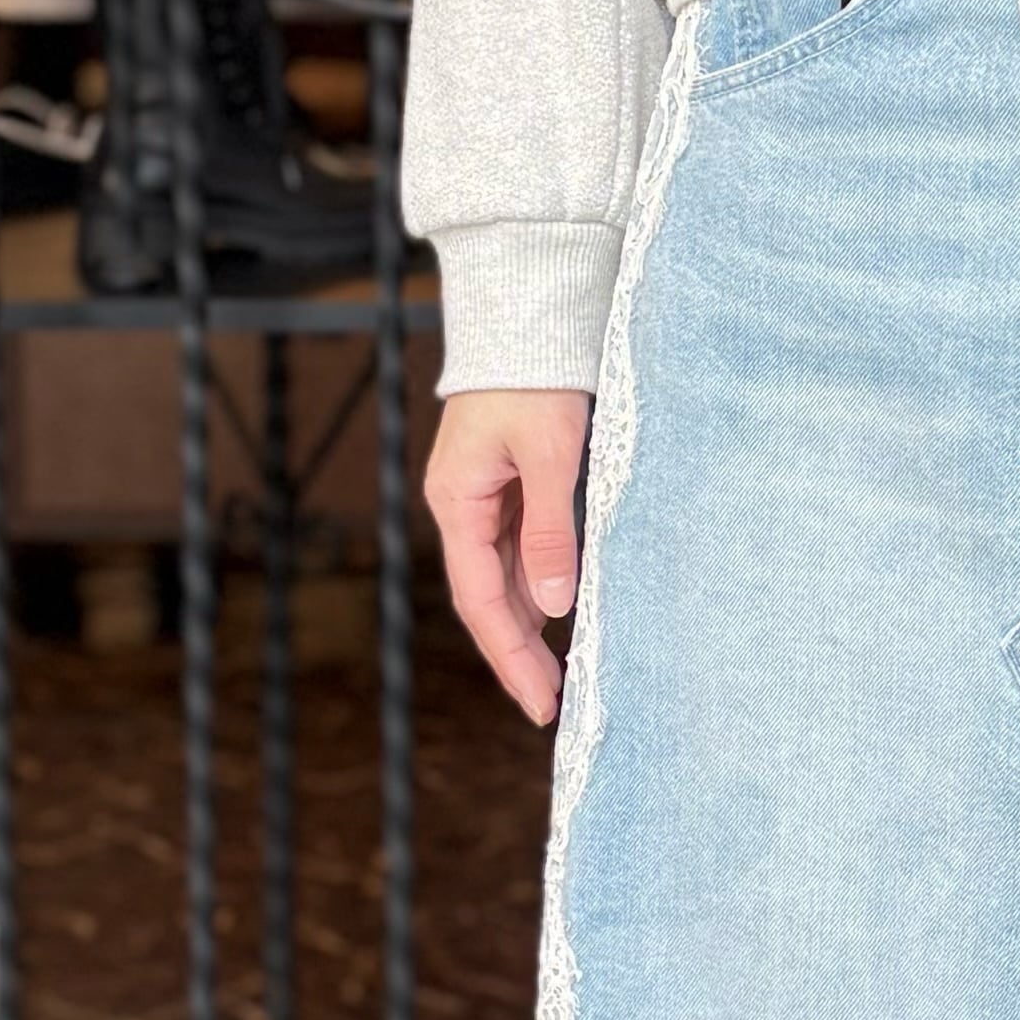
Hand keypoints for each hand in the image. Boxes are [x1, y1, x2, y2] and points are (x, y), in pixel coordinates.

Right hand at [427, 387, 592, 723]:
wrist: (526, 316)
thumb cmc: (535, 378)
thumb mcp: (550, 454)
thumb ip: (552, 529)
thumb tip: (556, 604)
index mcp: (458, 502)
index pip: (481, 600)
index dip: (509, 655)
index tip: (540, 701)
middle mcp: (463, 507)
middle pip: (486, 598)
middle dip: (517, 653)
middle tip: (551, 703)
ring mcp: (482, 497)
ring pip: (503, 577)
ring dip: (529, 625)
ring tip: (560, 672)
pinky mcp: (506, 485)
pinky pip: (518, 549)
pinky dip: (538, 585)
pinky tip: (560, 612)